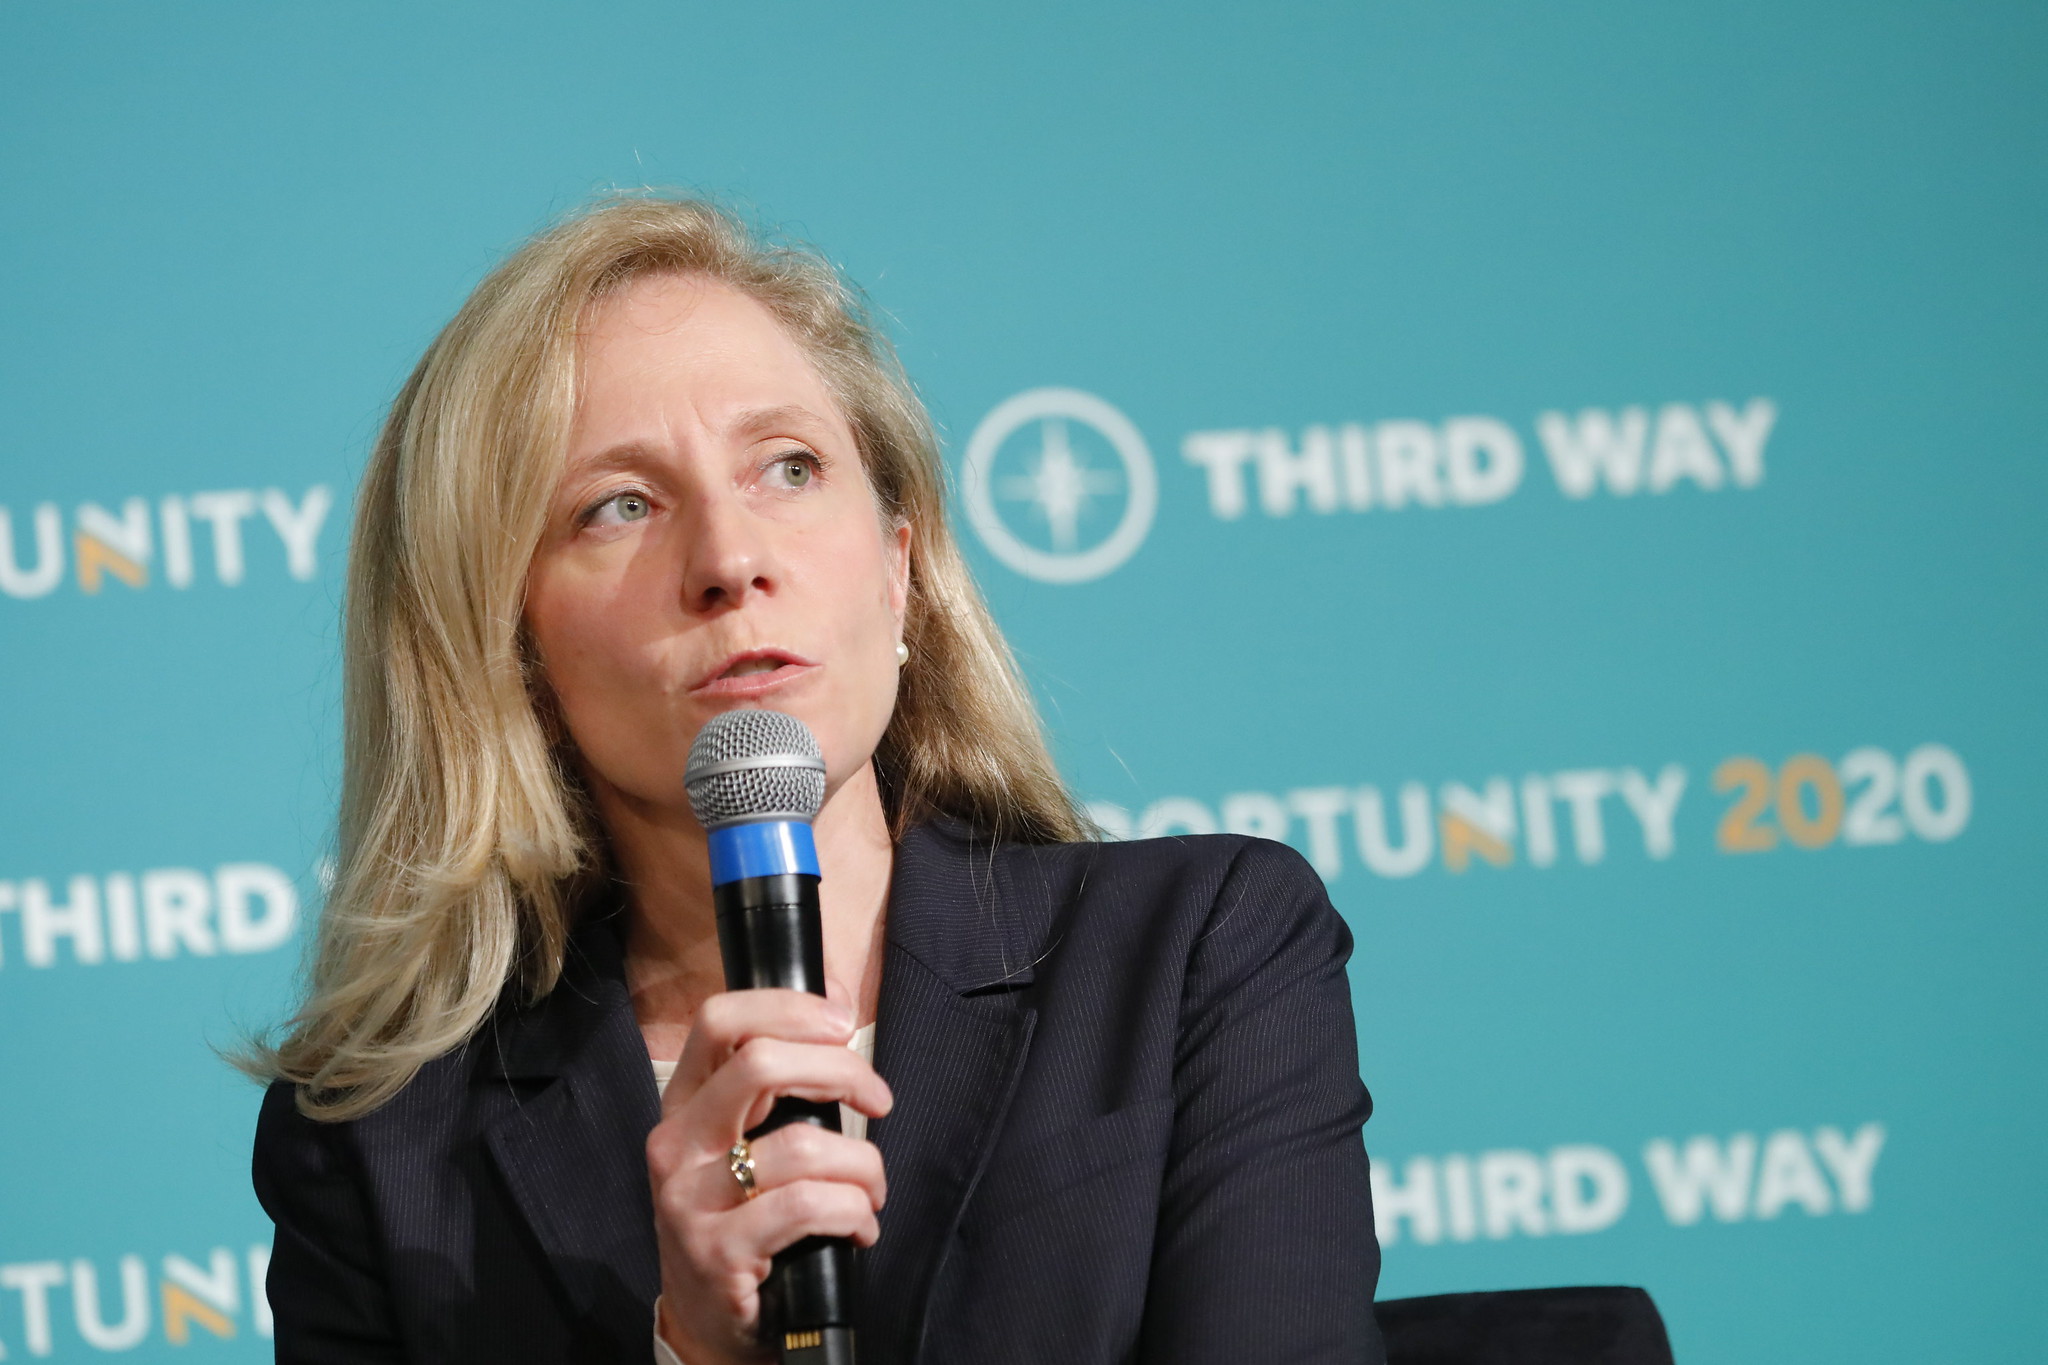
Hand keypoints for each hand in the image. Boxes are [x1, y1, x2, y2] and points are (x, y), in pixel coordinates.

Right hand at [646, 990, 890, 1362]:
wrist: (708, 1323)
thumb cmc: (743, 1218)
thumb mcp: (745, 1143)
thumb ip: (780, 1083)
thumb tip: (839, 1002)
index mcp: (683, 1105)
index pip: (719, 1021)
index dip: (788, 1006)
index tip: (843, 1023)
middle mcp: (674, 1145)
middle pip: (760, 1065)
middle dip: (841, 1072)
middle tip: (878, 1100)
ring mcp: (689, 1200)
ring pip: (801, 1145)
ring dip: (863, 1166)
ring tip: (871, 1190)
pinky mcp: (717, 1252)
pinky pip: (806, 1206)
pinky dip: (852, 1212)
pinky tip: (859, 1227)